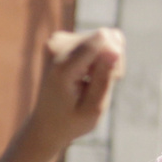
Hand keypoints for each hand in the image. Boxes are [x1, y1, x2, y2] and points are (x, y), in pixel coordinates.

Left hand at [27, 29, 124, 147]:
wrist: (46, 123)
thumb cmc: (71, 120)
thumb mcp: (93, 109)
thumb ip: (104, 78)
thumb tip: (115, 49)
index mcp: (62, 67)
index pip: (100, 39)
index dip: (115, 58)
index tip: (112, 80)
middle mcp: (56, 47)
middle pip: (107, 37)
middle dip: (112, 60)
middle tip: (100, 86)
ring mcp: (57, 41)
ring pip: (105, 37)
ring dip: (106, 60)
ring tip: (91, 83)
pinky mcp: (62, 39)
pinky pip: (97, 39)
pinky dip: (99, 57)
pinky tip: (87, 76)